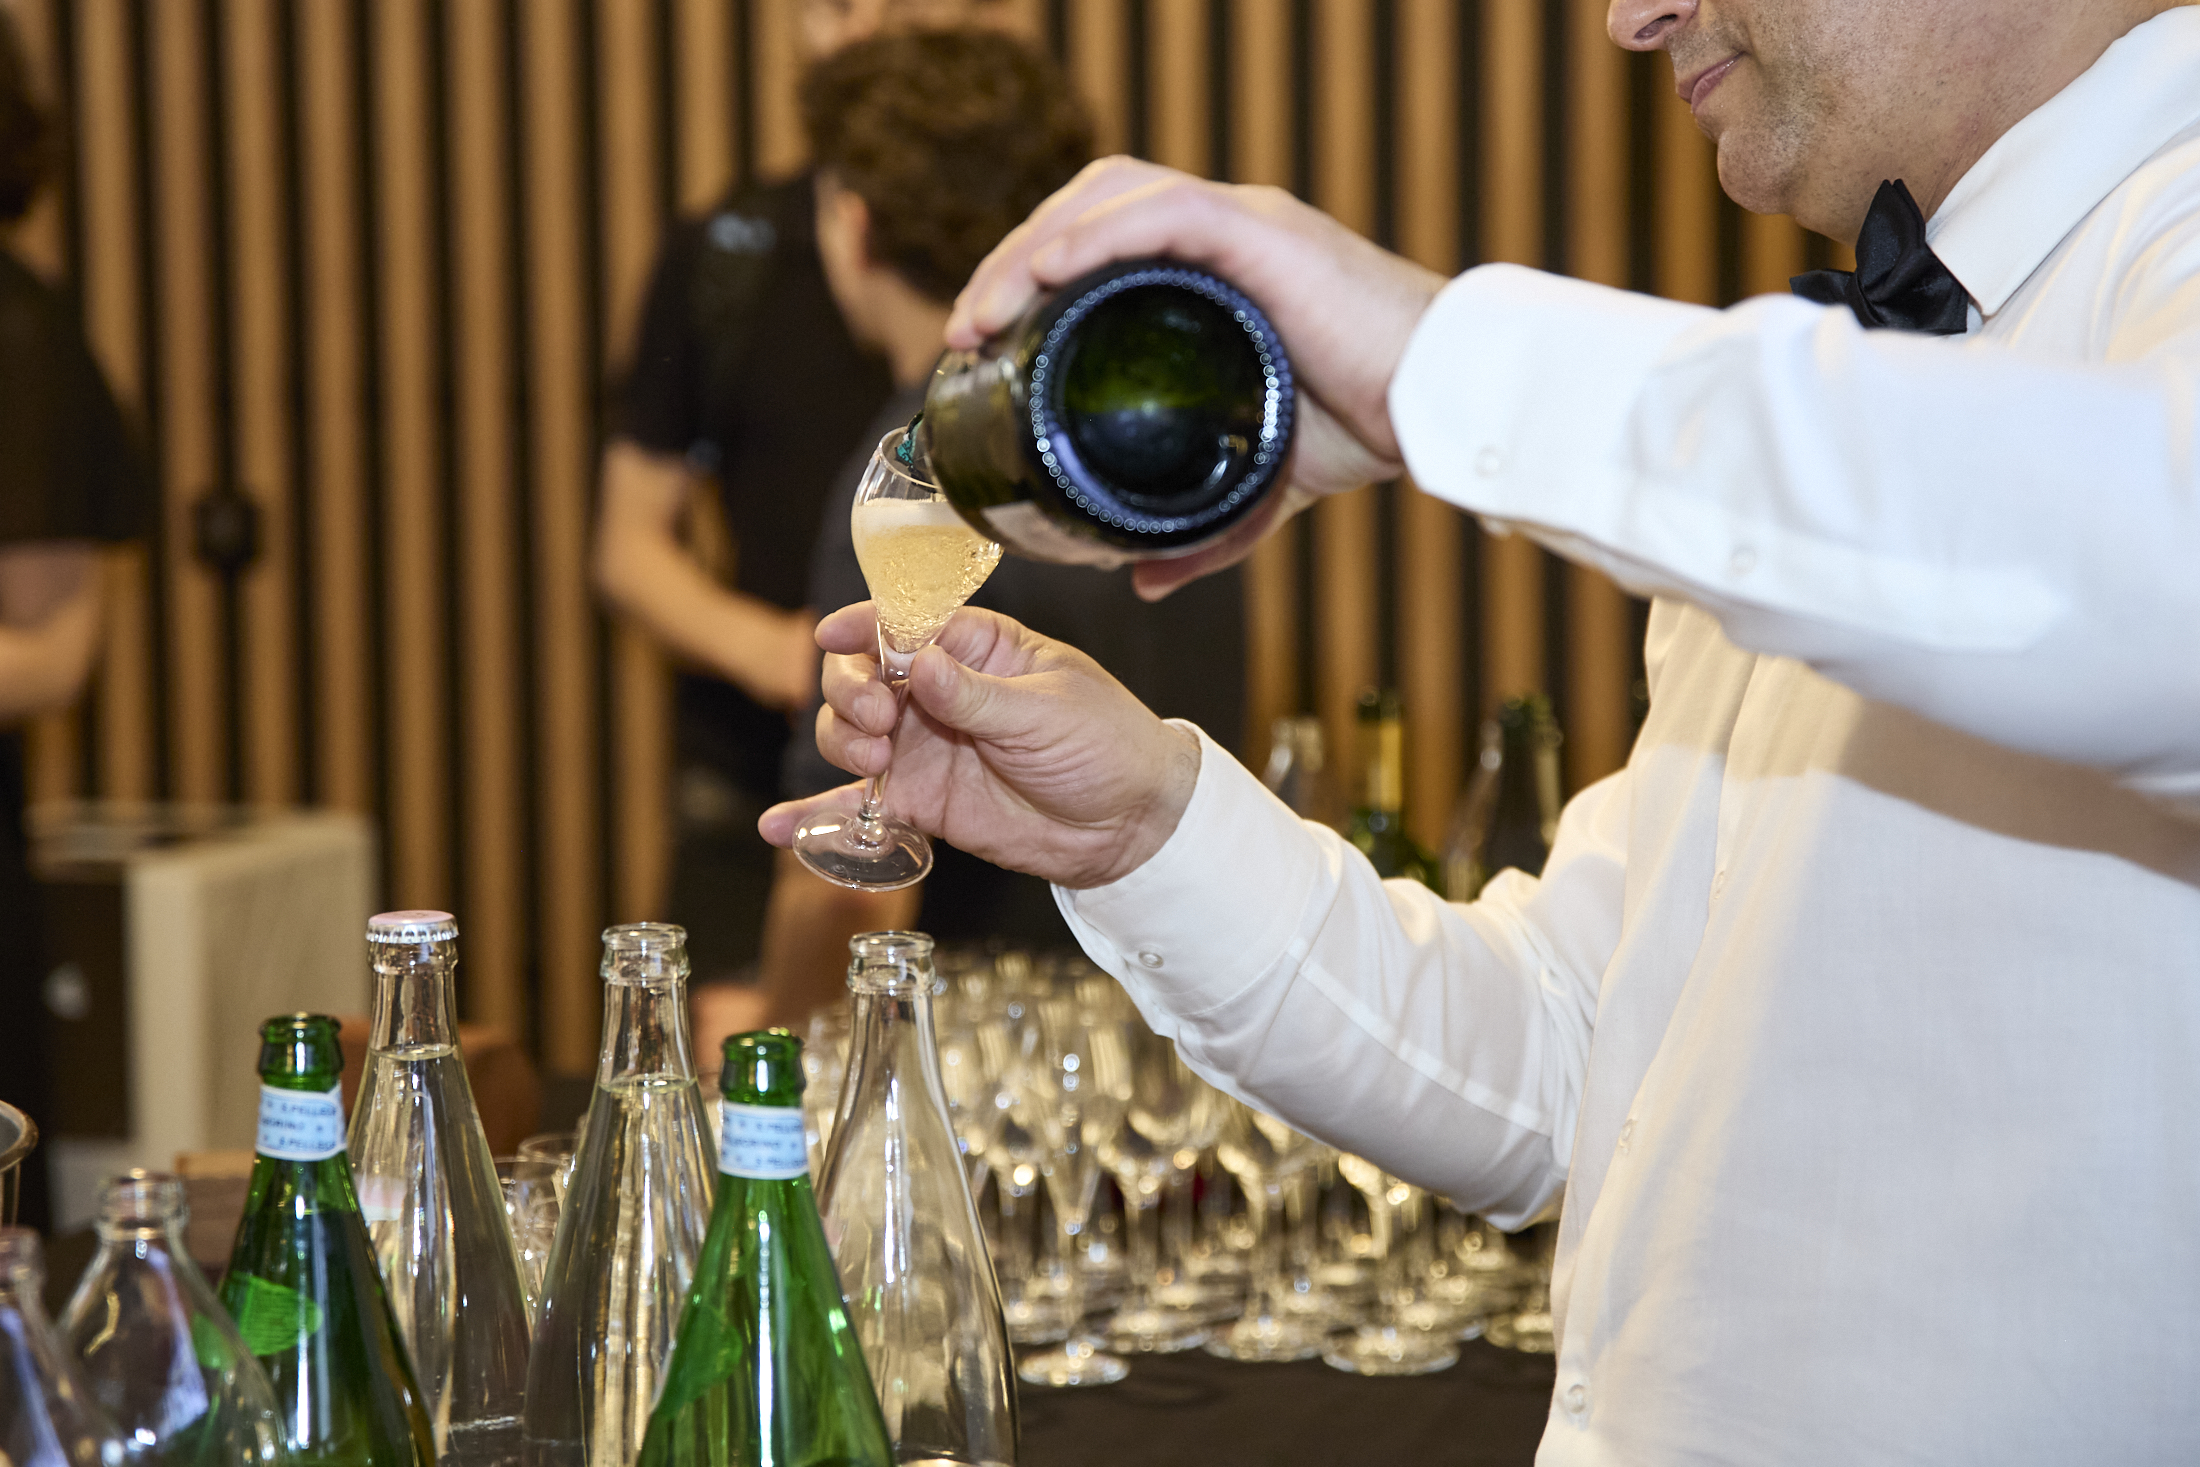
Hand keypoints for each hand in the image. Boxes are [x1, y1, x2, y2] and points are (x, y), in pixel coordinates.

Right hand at [757, 603, 1202, 889]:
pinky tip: (780, 827)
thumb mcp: (1045, 711)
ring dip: (841, 741)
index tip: (836, 638)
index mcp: (973, 647)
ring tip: (874, 761)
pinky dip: (819, 817)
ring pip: (848, 733)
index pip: (900, 621)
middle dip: (851, 690)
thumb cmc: (1104, 744)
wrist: (1130, 825)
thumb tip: (918, 665)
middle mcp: (936, 691)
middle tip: (880, 719)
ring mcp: (922, 747)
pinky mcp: (920, 802)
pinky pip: (858, 808)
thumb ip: (975, 694)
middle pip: (859, 675)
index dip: (860, 626)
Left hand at [946, 157, 1445, 598]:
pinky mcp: (1264, 232)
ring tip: (984, 309)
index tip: (978, 338)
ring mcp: (1241, 224)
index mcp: (1214, 272)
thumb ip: (1203, 533)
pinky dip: (1092, 236)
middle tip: (966, 328)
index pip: (1098, 237)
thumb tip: (1147, 583)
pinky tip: (1043, 271)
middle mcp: (1221, 233)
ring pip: (1108, 196)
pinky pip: (1159, 213)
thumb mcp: (1263, 488)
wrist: (1443, 408)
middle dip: (1013, 257)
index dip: (1028, 272)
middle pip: (1087, 205)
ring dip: (1031, 245)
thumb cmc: (1370, 425)